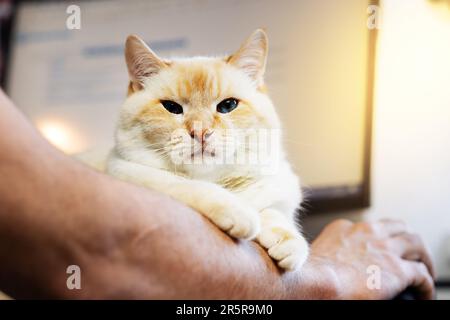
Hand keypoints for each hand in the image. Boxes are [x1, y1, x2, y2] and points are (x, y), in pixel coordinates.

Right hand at [309, 219, 434, 298]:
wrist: (313, 281)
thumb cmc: (306, 274)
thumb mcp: (314, 255)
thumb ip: (325, 255)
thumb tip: (325, 269)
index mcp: (344, 229)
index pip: (369, 227)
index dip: (377, 238)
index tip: (377, 251)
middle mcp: (366, 232)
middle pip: (398, 226)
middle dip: (406, 238)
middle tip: (410, 253)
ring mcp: (383, 248)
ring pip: (416, 243)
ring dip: (423, 257)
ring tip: (425, 271)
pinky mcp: (396, 269)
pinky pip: (422, 275)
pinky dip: (427, 285)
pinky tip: (424, 294)